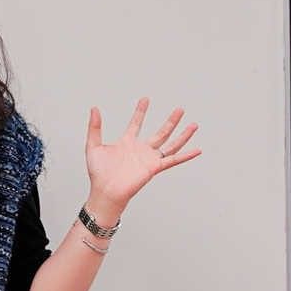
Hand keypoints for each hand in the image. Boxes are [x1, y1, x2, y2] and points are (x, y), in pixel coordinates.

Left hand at [83, 98, 200, 218]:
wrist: (104, 191)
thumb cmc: (98, 174)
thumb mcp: (93, 146)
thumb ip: (94, 127)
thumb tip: (94, 109)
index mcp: (127, 143)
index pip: (136, 123)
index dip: (141, 111)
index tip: (145, 99)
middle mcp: (141, 150)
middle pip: (161, 132)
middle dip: (171, 120)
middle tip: (180, 109)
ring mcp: (149, 158)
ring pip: (171, 144)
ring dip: (182, 135)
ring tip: (193, 124)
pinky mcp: (154, 167)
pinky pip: (173, 160)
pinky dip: (186, 156)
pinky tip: (197, 150)